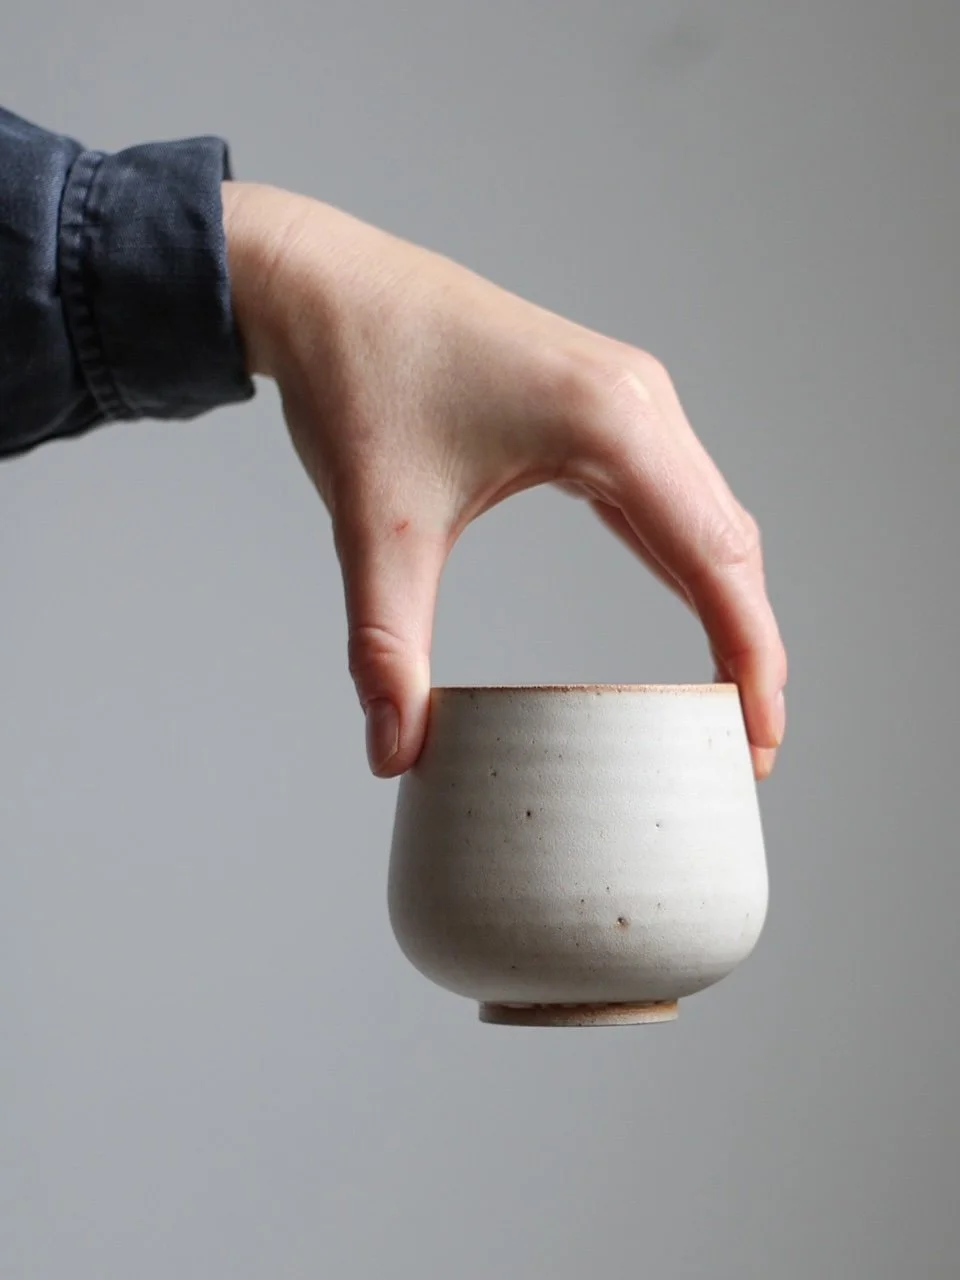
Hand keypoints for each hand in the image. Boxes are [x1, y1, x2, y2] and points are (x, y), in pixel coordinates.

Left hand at [222, 183, 786, 779]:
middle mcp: (638, 402)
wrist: (320, 283)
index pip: (714, 559)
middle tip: (747, 747)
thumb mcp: (374, 525)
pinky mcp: (596, 405)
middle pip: (729, 543)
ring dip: (727, 604)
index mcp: (608, 423)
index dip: (751, 658)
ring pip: (708, 518)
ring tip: (730, 695)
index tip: (760, 739)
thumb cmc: (354, 377)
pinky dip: (687, 562)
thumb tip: (392, 756)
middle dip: (750, 648)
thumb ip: (387, 646)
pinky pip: (667, 495)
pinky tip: (690, 609)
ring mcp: (624, 396)